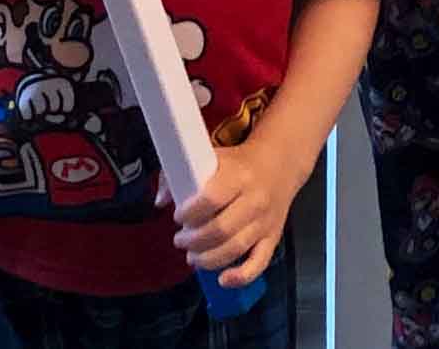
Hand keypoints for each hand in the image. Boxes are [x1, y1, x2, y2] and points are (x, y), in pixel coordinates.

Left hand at [164, 137, 296, 289]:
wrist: (278, 165)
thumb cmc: (238, 163)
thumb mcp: (211, 158)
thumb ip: (181, 173)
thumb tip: (160, 200)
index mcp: (237, 176)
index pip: (211, 199)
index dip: (190, 213)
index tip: (177, 217)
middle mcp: (254, 200)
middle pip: (221, 229)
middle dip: (194, 240)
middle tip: (179, 240)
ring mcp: (265, 222)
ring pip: (236, 249)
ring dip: (208, 259)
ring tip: (192, 257)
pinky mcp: (273, 238)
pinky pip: (259, 263)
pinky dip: (241, 276)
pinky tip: (223, 280)